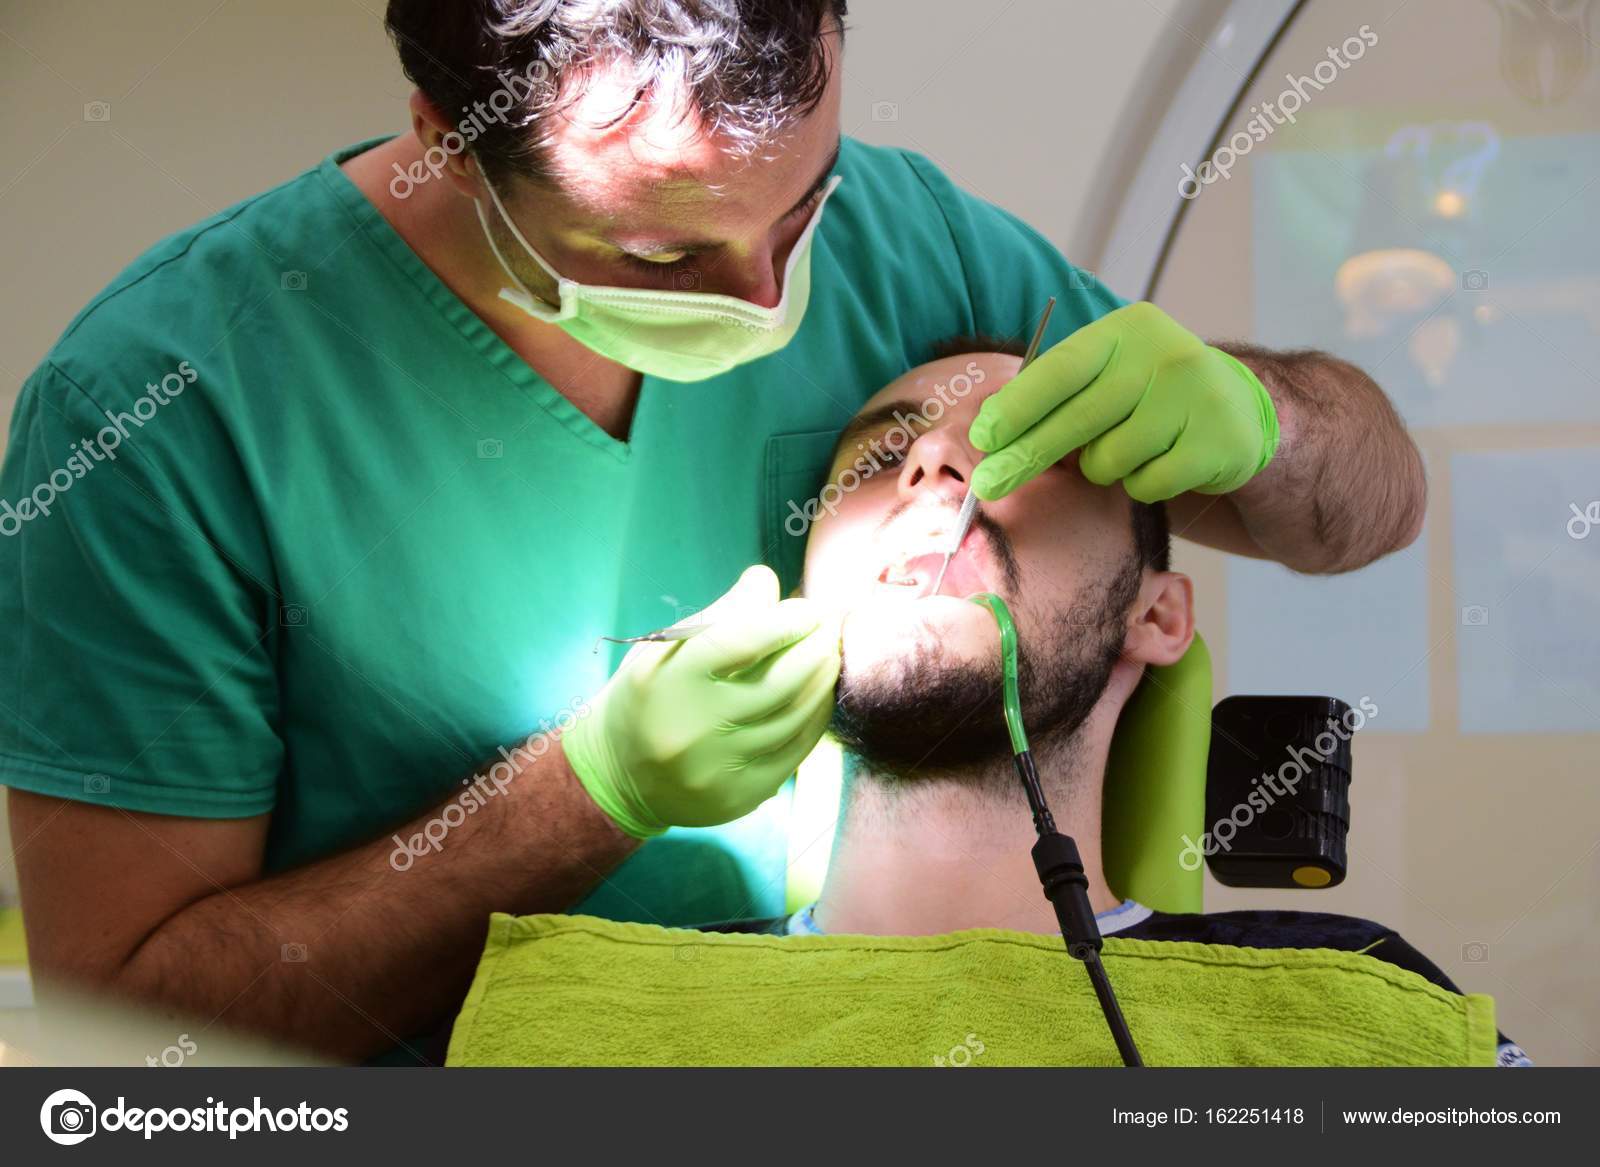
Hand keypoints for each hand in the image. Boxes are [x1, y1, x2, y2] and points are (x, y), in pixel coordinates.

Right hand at [563, 565, 840, 837]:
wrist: (619, 777)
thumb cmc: (648, 697)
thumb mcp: (663, 648)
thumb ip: (718, 614)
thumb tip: (768, 582)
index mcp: (670, 680)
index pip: (742, 640)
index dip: (788, 620)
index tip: (811, 607)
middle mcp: (695, 728)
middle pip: (781, 681)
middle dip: (818, 646)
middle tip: (833, 626)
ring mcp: (721, 768)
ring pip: (795, 716)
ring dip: (824, 679)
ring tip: (832, 654)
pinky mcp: (742, 796)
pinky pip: (796, 751)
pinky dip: (816, 717)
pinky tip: (821, 695)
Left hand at [969, 301, 1278, 502]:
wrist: (1237, 411)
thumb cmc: (1148, 397)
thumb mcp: (1106, 376)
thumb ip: (1056, 394)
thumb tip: (989, 434)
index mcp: (1126, 331)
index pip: (1060, 370)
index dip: (1017, 406)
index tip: (982, 437)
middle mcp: (1163, 355)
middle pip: (1077, 419)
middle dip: (1026, 455)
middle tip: (989, 485)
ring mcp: (1195, 397)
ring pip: (1110, 458)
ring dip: (1103, 469)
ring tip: (1125, 452)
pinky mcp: (1218, 441)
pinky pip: (1148, 483)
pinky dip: (1141, 485)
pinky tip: (1159, 464)